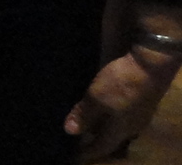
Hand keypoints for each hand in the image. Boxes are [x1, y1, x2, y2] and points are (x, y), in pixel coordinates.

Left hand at [66, 48, 181, 160]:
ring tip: (89, 124)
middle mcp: (132, 126)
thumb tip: (69, 132)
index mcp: (121, 130)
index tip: (76, 154)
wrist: (150, 65)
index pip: (103, 147)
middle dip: (97, 140)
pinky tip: (103, 108)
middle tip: (81, 140)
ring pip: (118, 126)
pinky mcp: (141, 101)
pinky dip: (109, 116)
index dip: (89, 151)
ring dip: (103, 127)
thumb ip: (85, 115)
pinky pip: (122, 116)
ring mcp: (139, 114)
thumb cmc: (121, 86)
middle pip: (113, 139)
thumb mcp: (97, 99)